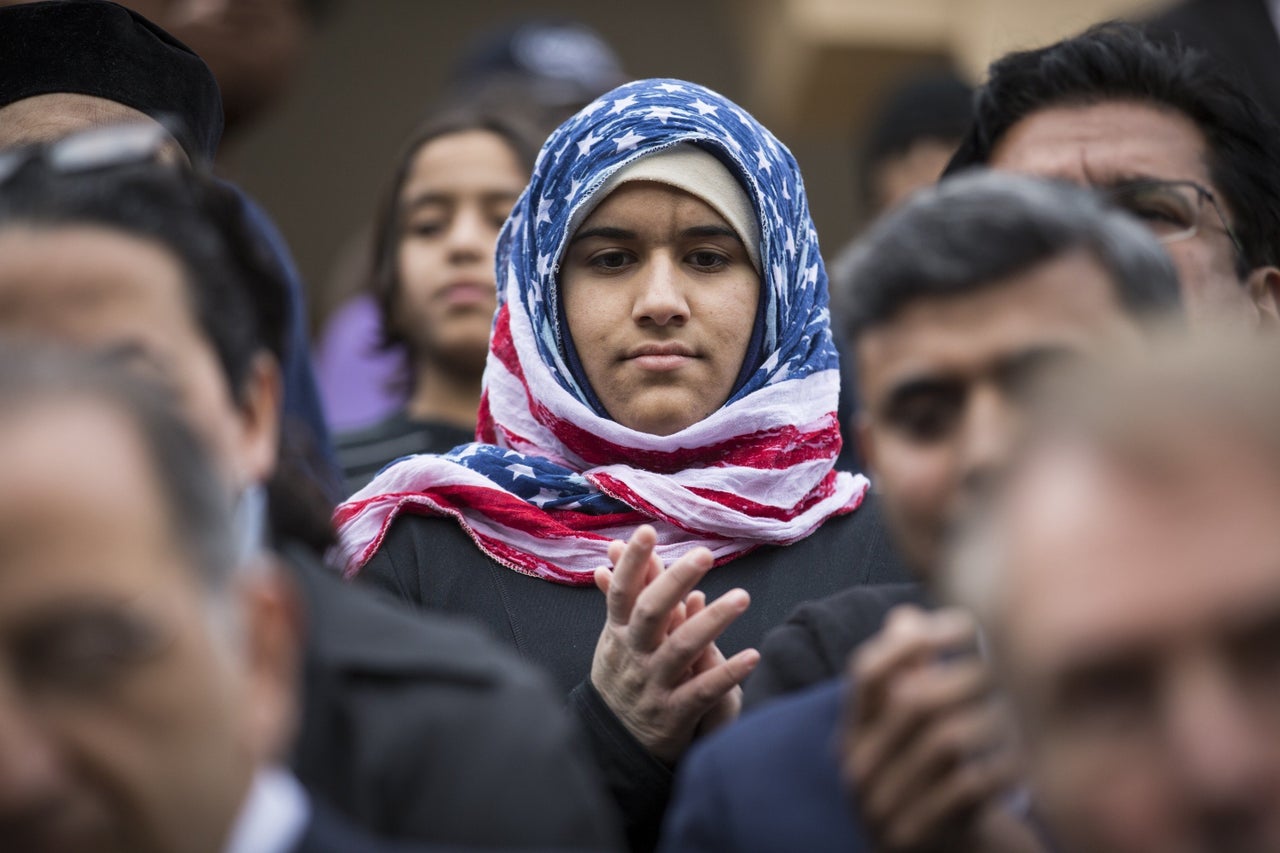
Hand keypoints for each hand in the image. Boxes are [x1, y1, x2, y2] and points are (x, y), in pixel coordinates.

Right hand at [590, 525, 758, 763]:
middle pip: (651, 613)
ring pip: (681, 649)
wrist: (616, 744)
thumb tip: (612, 552)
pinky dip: (726, 673)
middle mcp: (633, 655)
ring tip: (742, 596)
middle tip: (704, 554)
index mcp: (618, 633)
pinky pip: (703, 692)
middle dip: (674, 581)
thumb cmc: (623, 676)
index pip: (622, 591)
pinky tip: (752, 655)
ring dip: (712, 621)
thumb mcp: (613, 637)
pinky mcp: (674, 714)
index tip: (646, 531)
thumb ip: (621, 596)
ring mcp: (653, 684)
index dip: (632, 562)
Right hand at [841, 606, 1025, 852]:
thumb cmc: (935, 786)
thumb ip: (908, 676)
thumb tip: (906, 616)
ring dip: (992, 719)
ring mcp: (883, 806)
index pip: (867, 673)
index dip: (909, 642)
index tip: (961, 622)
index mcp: (853, 735)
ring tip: (1028, 704)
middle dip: (967, 675)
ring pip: (942, 742)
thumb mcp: (914, 733)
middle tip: (1012, 661)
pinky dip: (1001, 767)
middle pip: (910, 702)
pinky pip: (965, 788)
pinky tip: (1029, 756)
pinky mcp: (917, 837)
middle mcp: (858, 769)